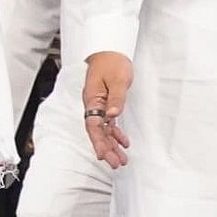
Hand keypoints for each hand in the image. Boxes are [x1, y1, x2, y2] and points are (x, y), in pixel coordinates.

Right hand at [81, 53, 132, 169]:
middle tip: (116, 164)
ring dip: (112, 145)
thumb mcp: (118, 79)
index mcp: (92, 100)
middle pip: (97, 132)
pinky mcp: (105, 105)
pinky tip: (123, 143)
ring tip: (121, 160)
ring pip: (103, 130)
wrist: (109, 52)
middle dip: (106, 149)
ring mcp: (98, 106)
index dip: (99, 141)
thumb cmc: (112, 63)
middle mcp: (93, 106)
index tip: (103, 155)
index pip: (93, 125)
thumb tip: (112, 115)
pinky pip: (108, 124)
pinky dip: (115, 134)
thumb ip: (116, 98)